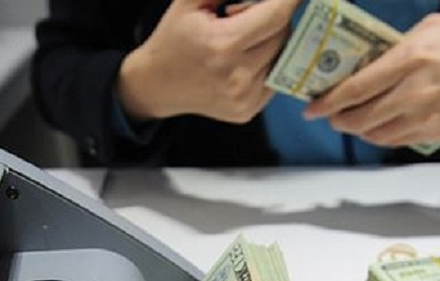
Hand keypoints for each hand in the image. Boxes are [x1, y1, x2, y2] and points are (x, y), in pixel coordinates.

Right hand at [118, 0, 298, 123]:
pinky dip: (265, 65)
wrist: (156, 85)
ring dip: (271, 42)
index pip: (277, 15)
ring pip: (282, 58)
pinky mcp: (246, 111)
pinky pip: (273, 79)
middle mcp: (237, 76)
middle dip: (274, 18)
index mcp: (223, 45)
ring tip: (243, 39)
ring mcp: (244, 98)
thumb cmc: (174, 37)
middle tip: (247, 15)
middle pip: (283, 34)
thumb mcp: (191, 1)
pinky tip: (242, 61)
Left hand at [303, 14, 439, 146]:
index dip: (328, 102)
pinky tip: (377, 128)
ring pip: (376, 134)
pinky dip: (381, 137)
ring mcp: (427, 115)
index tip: (311, 108)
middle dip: (338, 119)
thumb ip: (397, 47)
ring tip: (351, 121)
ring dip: (358, 130)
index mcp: (411, 58)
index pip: (357, 87)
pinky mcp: (438, 132)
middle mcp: (415, 91)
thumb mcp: (433, 28)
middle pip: (361, 116)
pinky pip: (398, 141)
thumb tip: (368, 63)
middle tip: (329, 115)